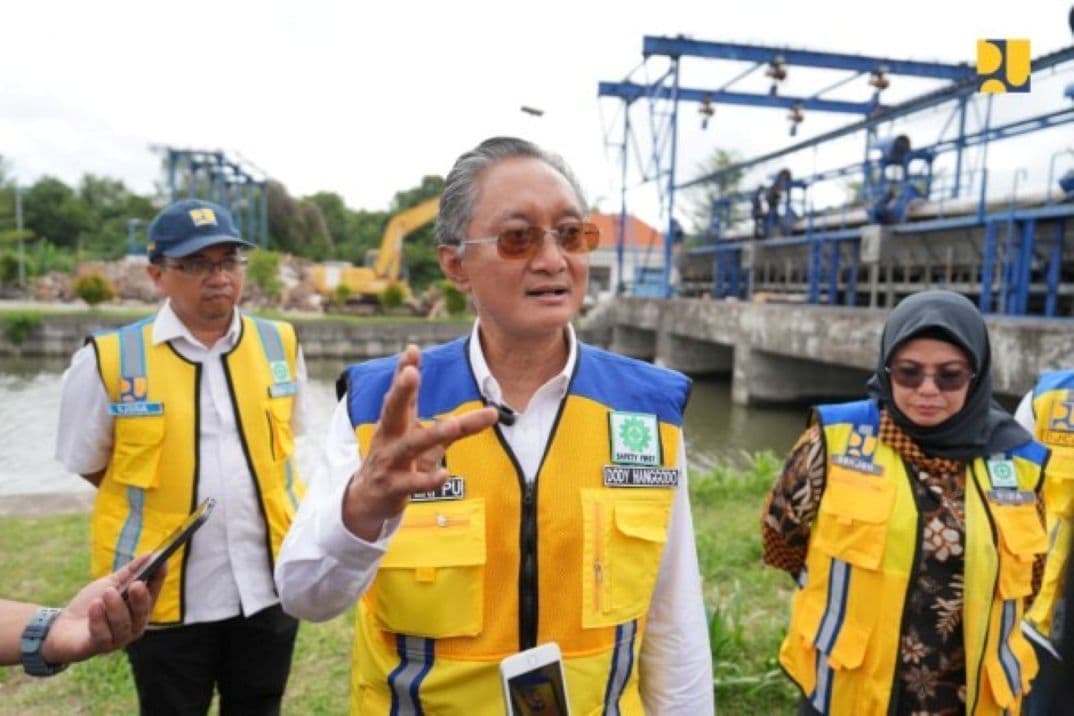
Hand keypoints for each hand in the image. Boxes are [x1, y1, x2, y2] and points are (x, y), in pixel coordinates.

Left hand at [40, 554, 164, 664]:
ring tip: (107, 593)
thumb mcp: (110, 584)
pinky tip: (94, 606)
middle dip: (140, 599)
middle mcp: (132, 626)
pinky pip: (102, 635)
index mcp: (138, 609)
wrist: (61, 627)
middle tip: (135, 584)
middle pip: (142, 614)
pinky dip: (98, 620)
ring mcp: (117, 639)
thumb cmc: (90, 604)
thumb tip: (150, 554)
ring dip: (115, 607)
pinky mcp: (98, 647)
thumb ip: (130, 572)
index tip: (162, 562)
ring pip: (123, 624)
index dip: (158, 579)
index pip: (153, 594)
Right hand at [343, 344, 498, 539]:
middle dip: (402, 390)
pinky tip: (445, 474)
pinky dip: (428, 479)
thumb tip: (492, 412)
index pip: (400, 393)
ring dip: (432, 433)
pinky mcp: (393, 487)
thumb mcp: (425, 442)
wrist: (366, 501)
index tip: (412, 350)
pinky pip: (412, 483)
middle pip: (393, 410)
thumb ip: (456, 427)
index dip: (404, 370)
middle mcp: (390, 437)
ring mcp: (390, 462)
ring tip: (453, 424)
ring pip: (410, 445)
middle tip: (412, 373)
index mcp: (396, 422)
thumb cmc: (400, 463)